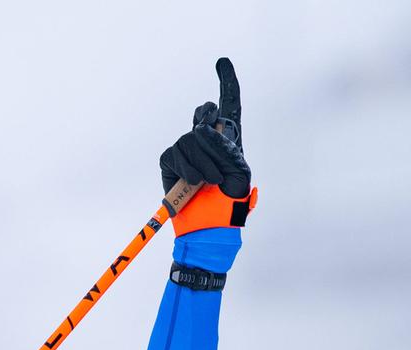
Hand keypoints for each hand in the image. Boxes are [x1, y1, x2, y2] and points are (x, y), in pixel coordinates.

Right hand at [159, 57, 249, 197]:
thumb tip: (205, 130)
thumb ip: (227, 150)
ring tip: (210, 183)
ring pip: (192, 138)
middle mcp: (207, 139)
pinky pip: (177, 153)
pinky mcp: (171, 159)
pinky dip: (188, 169)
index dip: (227, 84)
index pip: (229, 105)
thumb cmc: (229, 204)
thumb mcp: (239, 175)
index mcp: (229, 140)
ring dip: (205, 165)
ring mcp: (187, 148)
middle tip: (221, 172)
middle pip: (206, 116)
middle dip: (214, 141)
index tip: (223, 62)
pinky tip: (194, 183)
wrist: (209, 225)